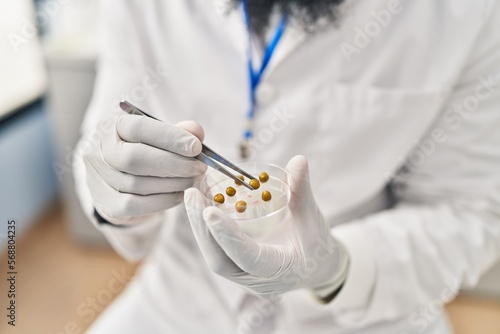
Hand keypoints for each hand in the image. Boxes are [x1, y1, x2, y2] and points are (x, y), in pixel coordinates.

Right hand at [83, 112, 205, 224]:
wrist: (118, 181)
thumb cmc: (144, 152)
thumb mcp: (159, 138)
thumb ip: (178, 132)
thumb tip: (196, 131)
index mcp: (112, 127)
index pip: (139, 128)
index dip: (170, 137)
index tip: (196, 147)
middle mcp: (99, 151)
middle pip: (136, 158)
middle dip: (174, 164)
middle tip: (199, 168)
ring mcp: (98, 179)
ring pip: (137, 184)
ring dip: (173, 184)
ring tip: (192, 180)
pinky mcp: (106, 204)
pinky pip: (135, 205)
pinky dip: (162, 201)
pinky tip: (178, 195)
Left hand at [184, 156, 348, 296]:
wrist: (316, 268)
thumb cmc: (317, 243)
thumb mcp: (312, 217)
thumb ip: (302, 190)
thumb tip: (298, 160)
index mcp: (280, 270)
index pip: (248, 257)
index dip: (228, 235)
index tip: (209, 210)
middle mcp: (257, 280)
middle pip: (221, 260)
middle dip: (203, 228)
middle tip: (191, 194)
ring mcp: (244, 279)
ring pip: (215, 257)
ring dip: (200, 227)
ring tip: (191, 196)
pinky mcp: (237, 271)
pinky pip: (217, 252)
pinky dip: (207, 230)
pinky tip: (199, 206)